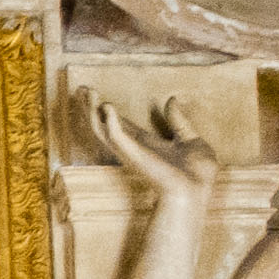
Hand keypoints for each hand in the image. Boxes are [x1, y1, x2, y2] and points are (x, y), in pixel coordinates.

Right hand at [82, 89, 215, 203]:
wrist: (197, 190)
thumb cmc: (197, 174)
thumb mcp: (191, 139)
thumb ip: (178, 120)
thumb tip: (172, 99)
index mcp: (146, 144)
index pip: (120, 124)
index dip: (107, 111)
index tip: (95, 95)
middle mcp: (133, 148)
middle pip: (104, 125)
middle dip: (91, 108)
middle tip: (81, 89)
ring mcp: (131, 151)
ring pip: (102, 130)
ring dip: (92, 111)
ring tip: (87, 91)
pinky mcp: (133, 154)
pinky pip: (115, 135)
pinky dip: (109, 120)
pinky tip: (108, 106)